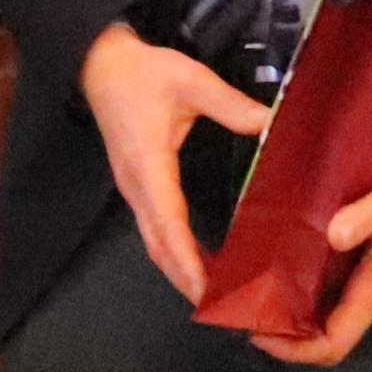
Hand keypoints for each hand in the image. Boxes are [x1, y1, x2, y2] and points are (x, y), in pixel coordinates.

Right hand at [79, 22, 268, 304]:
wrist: (97, 61)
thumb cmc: (141, 72)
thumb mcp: (189, 79)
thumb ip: (232, 105)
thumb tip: (275, 126)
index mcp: (148, 164)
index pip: (168, 223)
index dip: (188, 260)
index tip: (209, 292)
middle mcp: (136, 185)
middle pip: (158, 246)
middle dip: (188, 280)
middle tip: (225, 309)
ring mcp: (131, 187)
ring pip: (153, 242)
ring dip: (180, 270)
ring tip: (218, 295)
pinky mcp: (134, 185)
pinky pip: (154, 230)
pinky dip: (175, 253)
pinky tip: (200, 262)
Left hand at [254, 172, 371, 366]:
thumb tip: (337, 234)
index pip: (332, 342)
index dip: (292, 349)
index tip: (252, 330)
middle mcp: (365, 284)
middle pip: (319, 330)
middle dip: (279, 328)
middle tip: (235, 304)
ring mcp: (358, 269)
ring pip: (317, 305)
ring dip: (282, 303)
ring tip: (241, 281)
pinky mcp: (351, 249)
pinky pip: (319, 278)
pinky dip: (291, 277)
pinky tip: (265, 253)